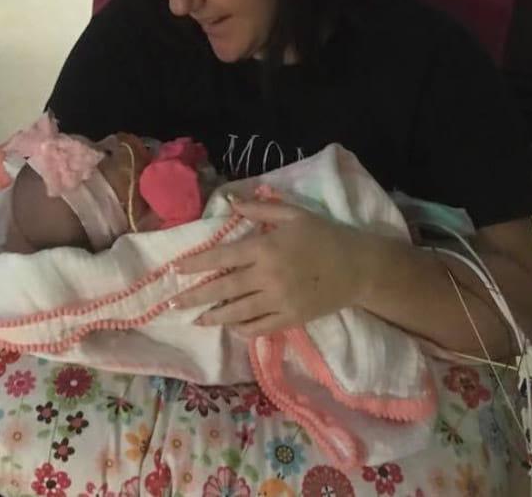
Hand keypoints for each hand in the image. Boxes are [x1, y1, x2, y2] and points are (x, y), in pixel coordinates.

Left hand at [171, 196, 364, 335]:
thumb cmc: (325, 235)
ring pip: (238, 312)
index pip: (223, 258)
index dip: (197, 264)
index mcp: (266, 248)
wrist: (358, 267)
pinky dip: (242, 329)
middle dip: (195, 296)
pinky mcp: (291, 318)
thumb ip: (260, 208)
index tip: (175, 271)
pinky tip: (230, 327)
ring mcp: (279, 301)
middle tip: (173, 304)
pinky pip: (260, 327)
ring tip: (195, 319)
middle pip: (224, 289)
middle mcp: (268, 276)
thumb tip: (229, 202)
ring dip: (214, 317)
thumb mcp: (294, 214)